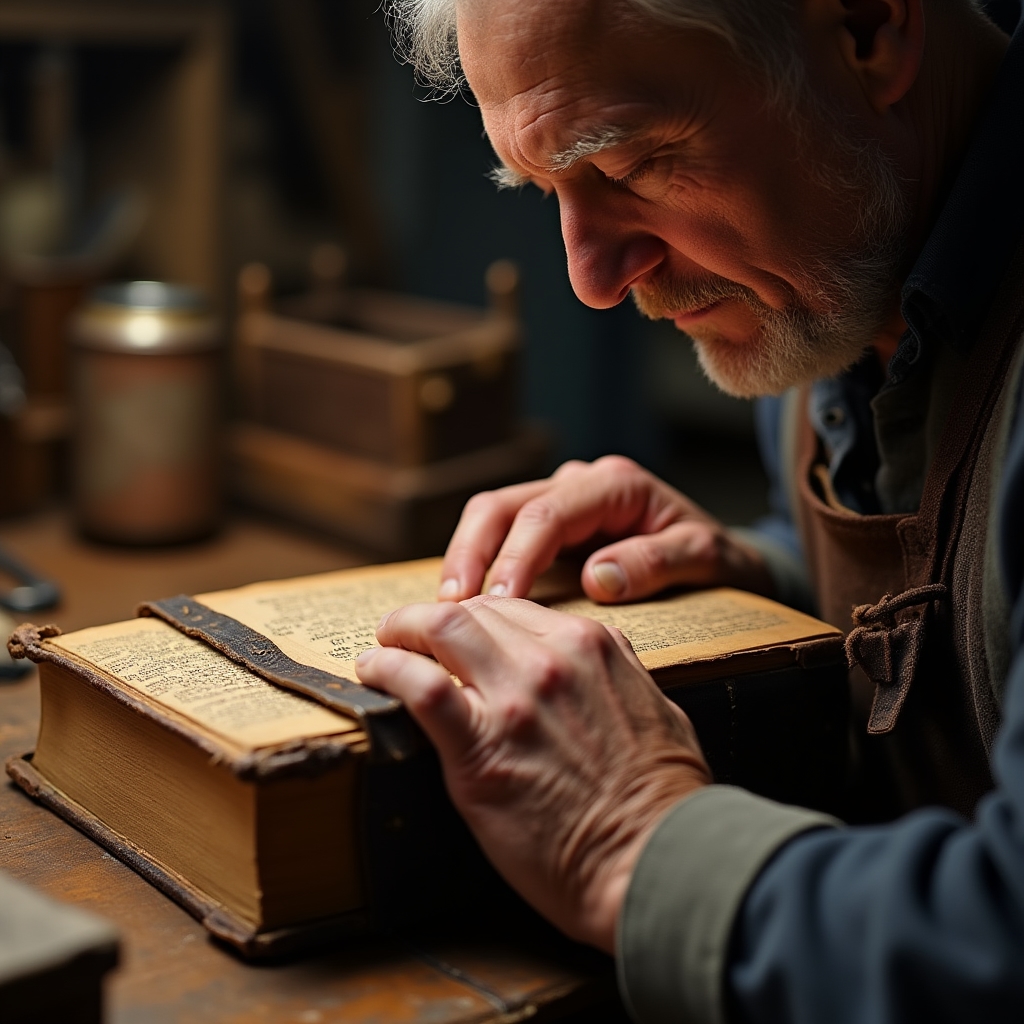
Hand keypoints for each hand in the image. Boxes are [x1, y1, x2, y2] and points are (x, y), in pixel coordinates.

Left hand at [355, 595, 710, 952]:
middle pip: (474, 610)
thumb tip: (598, 671)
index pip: (516, 608)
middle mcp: (552, 659)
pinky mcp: (481, 748)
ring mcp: (516, 699)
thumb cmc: (665, 800)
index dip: (479, 619)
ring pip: (442, 628)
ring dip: (403, 630)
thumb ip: (620, 677)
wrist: (656, 862)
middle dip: (436, 618)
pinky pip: (420, 687)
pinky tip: (374, 674)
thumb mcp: (658, 711)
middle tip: (411, 636)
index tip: (460, 639)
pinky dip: (388, 670)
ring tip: (385, 647)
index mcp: (593, 646)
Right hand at [438, 455, 773, 603]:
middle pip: (502, 505)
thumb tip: (598, 579)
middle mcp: (581, 483)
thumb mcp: (707, 561)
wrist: (726, 561)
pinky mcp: (551, 527)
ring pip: (493, 517)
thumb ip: (658, 564)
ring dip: (465, 559)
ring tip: (448, 608)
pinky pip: (503, 537)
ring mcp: (562, 501)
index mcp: (616, 484)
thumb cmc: (718, 562)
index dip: (514, 556)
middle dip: (470, 552)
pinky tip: (466, 604)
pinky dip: (479, 566)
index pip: (547, 512)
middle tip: (451, 605)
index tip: (495, 602)